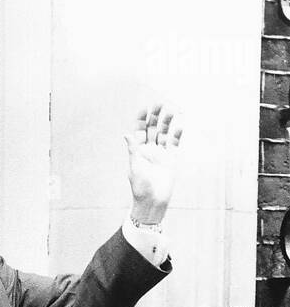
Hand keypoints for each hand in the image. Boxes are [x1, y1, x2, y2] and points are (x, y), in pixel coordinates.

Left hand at [124, 102, 182, 224]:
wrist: (152, 202)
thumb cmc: (140, 187)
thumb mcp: (135, 166)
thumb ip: (133, 149)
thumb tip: (127, 134)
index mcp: (138, 150)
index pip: (140, 130)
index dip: (141, 119)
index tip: (145, 108)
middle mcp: (150, 150)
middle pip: (153, 128)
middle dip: (155, 116)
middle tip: (159, 103)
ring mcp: (161, 153)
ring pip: (164, 133)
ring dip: (167, 122)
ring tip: (172, 110)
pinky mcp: (171, 160)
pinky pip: (174, 144)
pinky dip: (177, 135)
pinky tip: (179, 126)